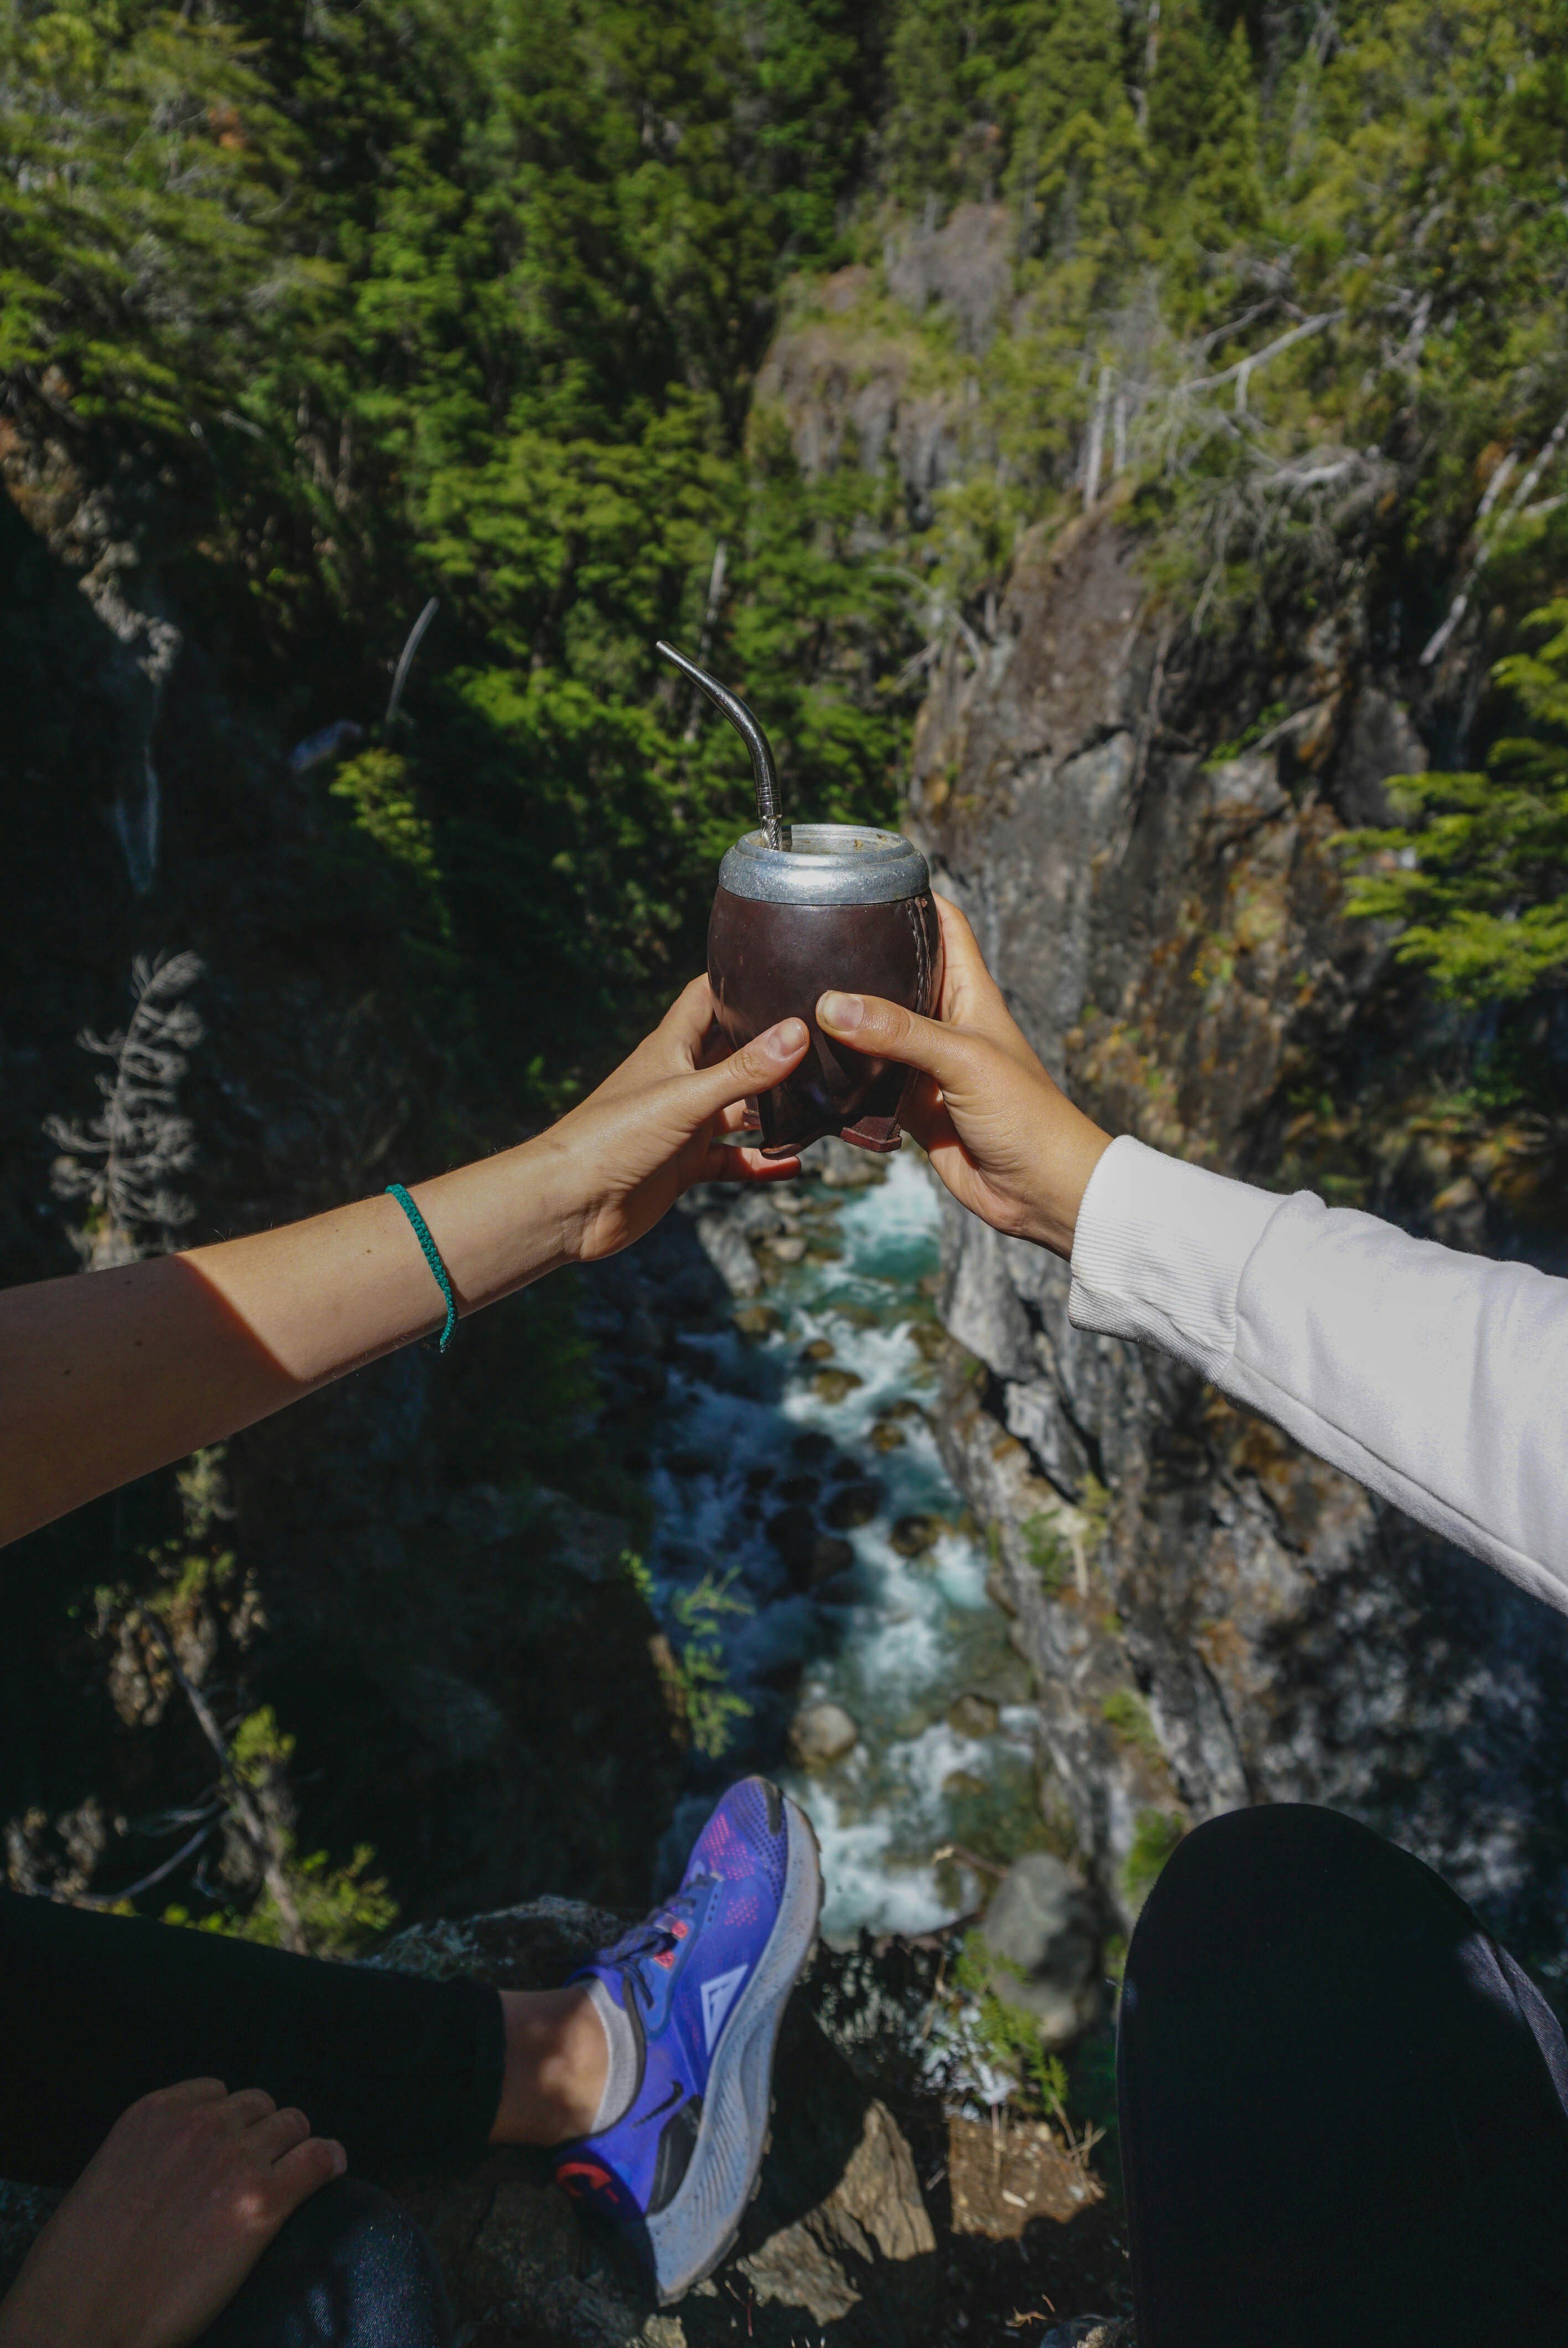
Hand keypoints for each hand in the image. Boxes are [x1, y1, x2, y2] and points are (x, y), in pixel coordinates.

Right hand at [0, 2080, 345, 2347]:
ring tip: (294, 2171)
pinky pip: (317, 2159)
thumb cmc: (78, 2265)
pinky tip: (332, 2168)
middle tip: (260, 2168)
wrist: (80, 2318)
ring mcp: (235, 2159)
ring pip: (292, 2125)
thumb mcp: (107, 2176)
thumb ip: (151, 2153)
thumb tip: (176, 2168)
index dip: (228, 2122)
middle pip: (259, 2107)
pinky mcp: (261, 2202)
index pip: (217, 2093)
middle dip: (262, 2133)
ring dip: (293, 2147)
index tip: (228, 2146)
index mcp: (156, 2112)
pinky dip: (328, 2161)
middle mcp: (200, 2124)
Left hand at [528, 976, 808, 1263]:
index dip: (738, 979)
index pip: (706, 997)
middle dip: (771, 1044)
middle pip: (734, 1051)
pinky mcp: (684, 1165)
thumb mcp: (686, 1097)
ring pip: (740, 1109)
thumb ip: (743, 1070)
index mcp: (672, 1047)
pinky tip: (794, 1164)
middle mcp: (681, 1080)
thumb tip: (797, 1032)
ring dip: (774, 1107)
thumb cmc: (613, 1137)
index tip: (782, 967)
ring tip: (822, 1099)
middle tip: (824, 1037)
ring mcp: (684, 1124)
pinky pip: (733, 1159)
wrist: (570, 1204)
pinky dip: (761, 1162)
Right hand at [816, 896, 1110, 1258]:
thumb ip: (898, 1031)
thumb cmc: (1025, 1114)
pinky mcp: (910, 1106)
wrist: (1040, 1191)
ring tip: (789, 998)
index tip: (868, 878)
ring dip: (842, 1023)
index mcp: (970, 993)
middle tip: (806, 939)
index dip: (914, 898)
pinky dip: (841, 1077)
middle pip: (898, 976)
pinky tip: (806, 1065)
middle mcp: (945, 1023)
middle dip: (859, 959)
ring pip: (875, 1032)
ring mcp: (925, 1066)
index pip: (945, 926)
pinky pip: (867, 1083)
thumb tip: (831, 1005)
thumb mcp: (963, 1060)